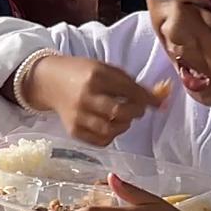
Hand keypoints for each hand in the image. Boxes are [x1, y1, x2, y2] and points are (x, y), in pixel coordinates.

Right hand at [24, 56, 161, 145]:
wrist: (50, 81)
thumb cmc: (83, 73)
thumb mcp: (105, 69)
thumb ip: (130, 82)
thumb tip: (160, 98)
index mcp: (95, 76)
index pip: (128, 90)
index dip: (146, 98)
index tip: (156, 102)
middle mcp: (85, 97)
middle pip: (119, 112)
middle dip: (135, 113)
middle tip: (138, 110)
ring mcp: (77, 116)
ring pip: (110, 130)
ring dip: (124, 125)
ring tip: (123, 117)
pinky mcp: (73, 130)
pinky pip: (99, 141)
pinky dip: (111, 135)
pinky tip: (110, 125)